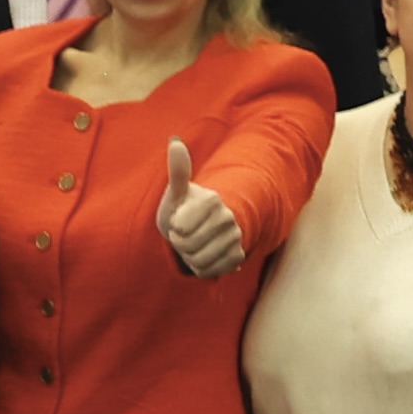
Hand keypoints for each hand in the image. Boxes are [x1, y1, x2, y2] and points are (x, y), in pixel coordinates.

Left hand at [153, 136, 246, 280]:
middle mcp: (228, 217)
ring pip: (198, 261)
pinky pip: (210, 271)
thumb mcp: (176, 193)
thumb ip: (178, 171)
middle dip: (179, 244)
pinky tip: (203, 256)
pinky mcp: (238, 256)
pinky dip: (201, 268)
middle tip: (183, 235)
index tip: (178, 220)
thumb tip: (175, 142)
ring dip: (189, 257)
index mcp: (212, 199)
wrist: (201, 231)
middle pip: (188, 246)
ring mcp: (235, 236)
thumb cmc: (182, 209)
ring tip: (193, 245)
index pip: (180, 228)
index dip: (173, 228)